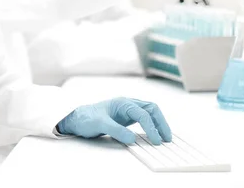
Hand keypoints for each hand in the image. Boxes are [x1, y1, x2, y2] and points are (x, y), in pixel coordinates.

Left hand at [56, 97, 170, 144]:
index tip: (156, 140)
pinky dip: (152, 125)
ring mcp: (128, 110)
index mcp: (123, 103)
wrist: (77, 118)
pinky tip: (154, 134)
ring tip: (164, 137)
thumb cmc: (86, 118)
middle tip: (167, 138)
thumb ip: (116, 130)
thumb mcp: (99, 124)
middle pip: (151, 109)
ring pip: (150, 112)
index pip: (143, 114)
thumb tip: (132, 138)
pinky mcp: (127, 117)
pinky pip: (145, 118)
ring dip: (158, 123)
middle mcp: (128, 104)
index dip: (151, 127)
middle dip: (161, 122)